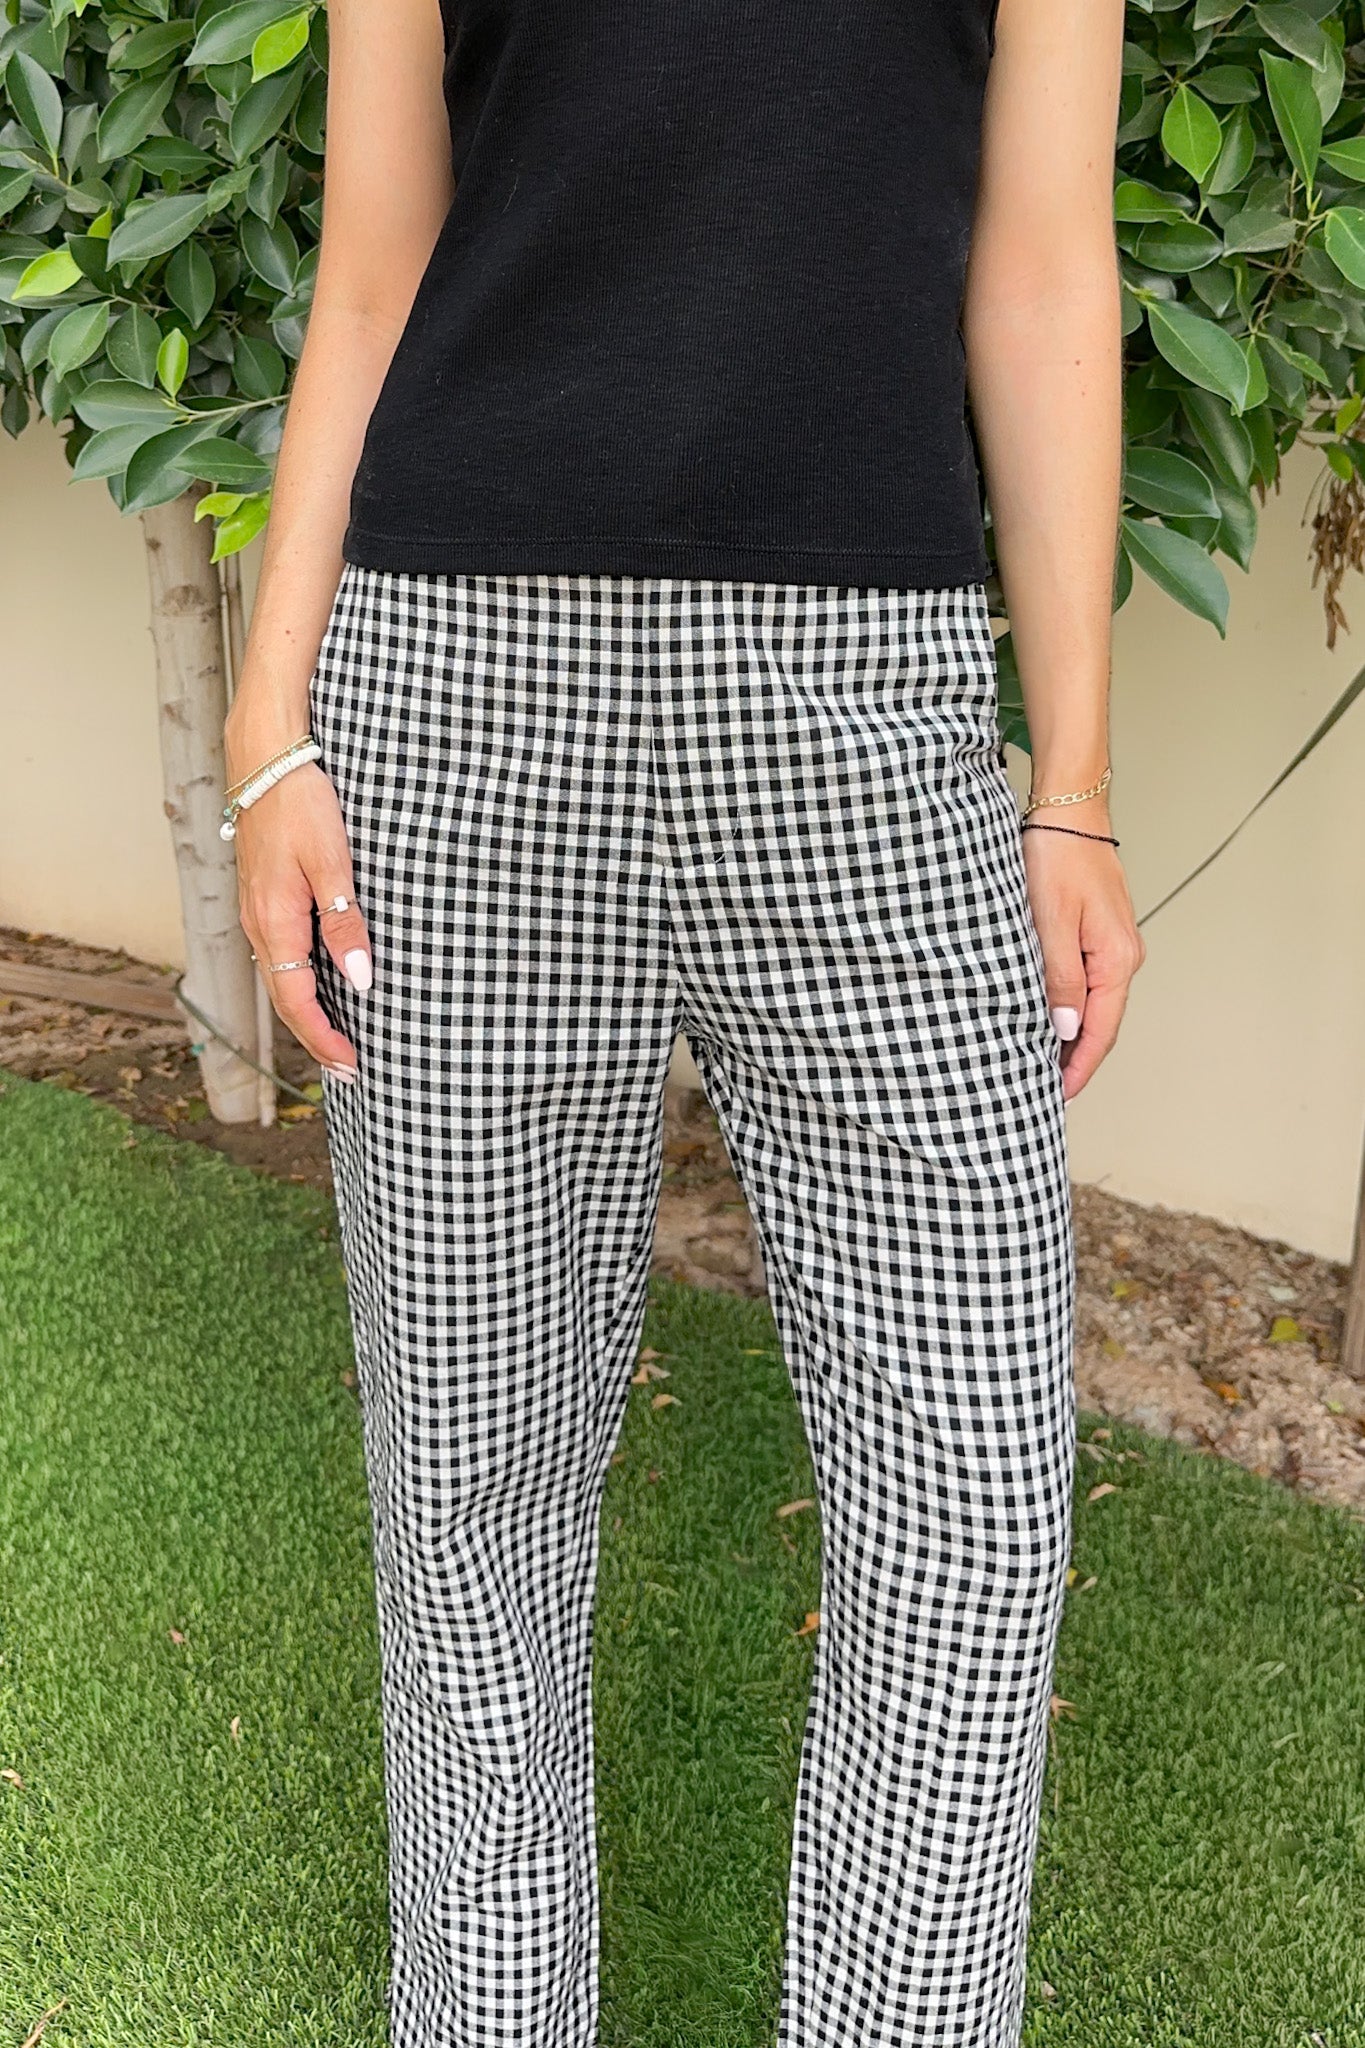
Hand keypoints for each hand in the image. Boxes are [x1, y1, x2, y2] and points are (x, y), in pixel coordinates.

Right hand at [231, 761, 372, 1081]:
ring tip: (340, 1038)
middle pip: (286, 999)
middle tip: (351, 1070)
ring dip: (309, 1012)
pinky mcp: (264, 896)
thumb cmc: (301, 802)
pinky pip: (281, 954)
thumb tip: (359, 980)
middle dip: (317, 1037)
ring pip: (282, 977)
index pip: (297, 1001)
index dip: (324, 1039)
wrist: (265, 755)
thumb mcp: (333, 862)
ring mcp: (258, 911)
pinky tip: (325, 984)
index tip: (353, 1065)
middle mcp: (259, 924)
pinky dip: (301, 982)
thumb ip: (345, 923)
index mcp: (275, 922)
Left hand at [1021, 819, 1144, 1101]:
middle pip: (1102, 1022)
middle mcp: (1123, 955)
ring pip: (1094, 1002)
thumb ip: (1061, 979)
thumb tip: (1068, 1027)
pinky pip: (1088, 980)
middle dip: (1076, 1057)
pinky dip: (1070, 1004)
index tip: (1059, 1094)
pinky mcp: (1099, 932)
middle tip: (1045, 1086)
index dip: (1080, 1066)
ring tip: (1042, 1058)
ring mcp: (1113, 944)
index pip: (1101, 1030)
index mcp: (1117, 959)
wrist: (1067, 813)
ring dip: (1072, 1032)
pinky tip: (1049, 1013)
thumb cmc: (1059, 858)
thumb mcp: (1051, 924)